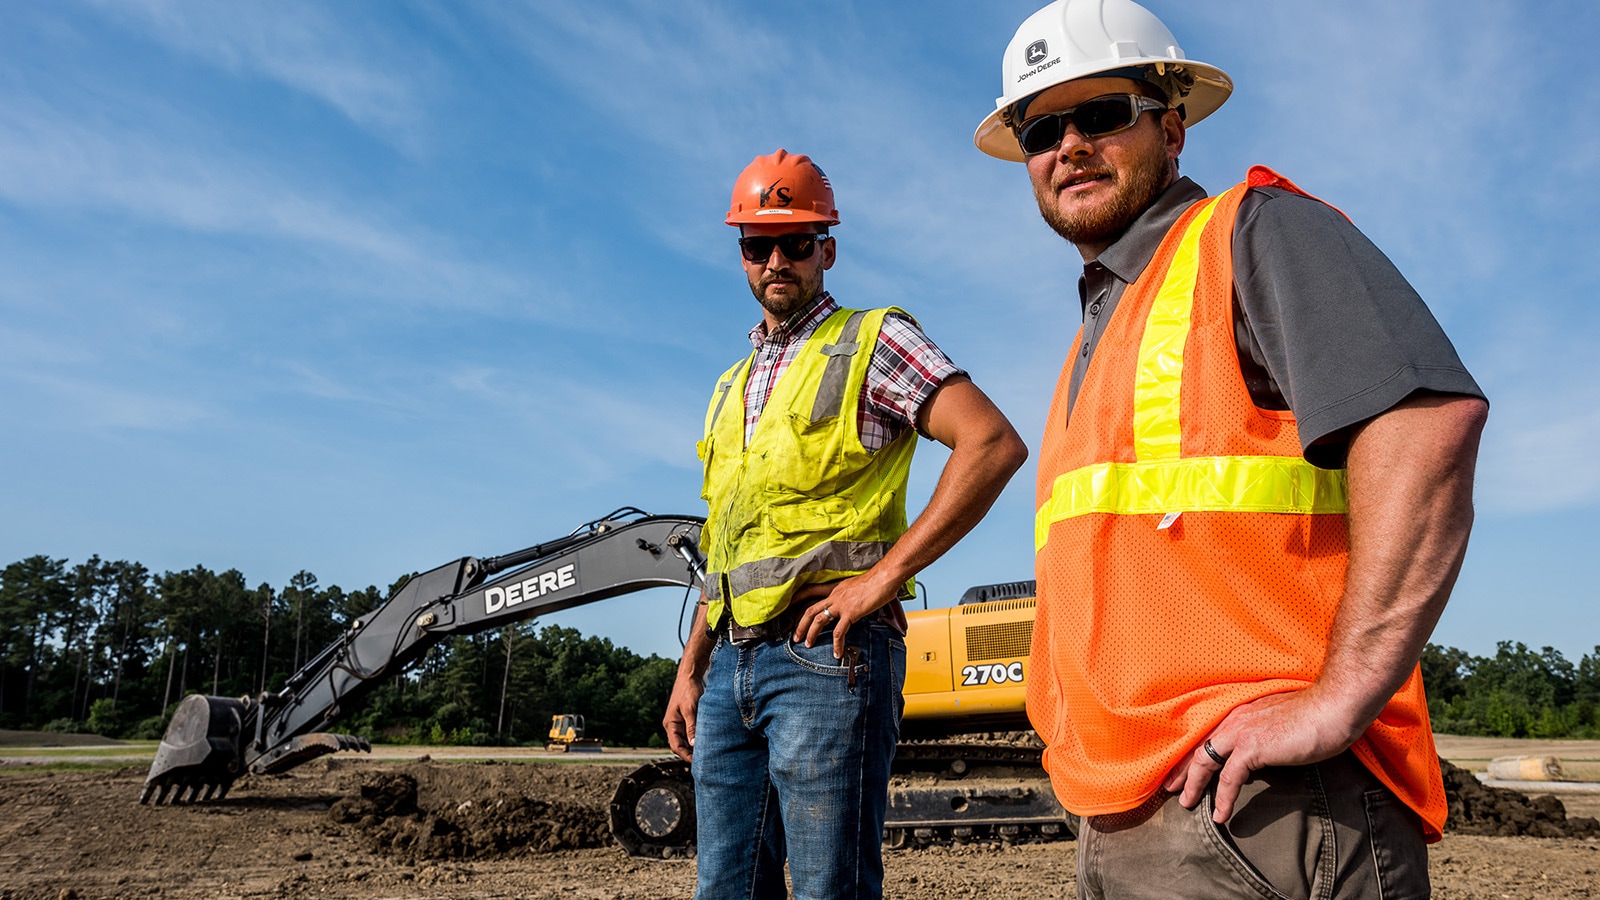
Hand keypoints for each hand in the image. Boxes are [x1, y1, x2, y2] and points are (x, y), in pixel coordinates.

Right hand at [662, 670, 703, 762]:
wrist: (690, 676)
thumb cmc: (688, 690)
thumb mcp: (690, 709)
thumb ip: (692, 726)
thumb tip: (694, 744)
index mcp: (670, 724)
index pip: (675, 746)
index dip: (685, 755)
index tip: (697, 762)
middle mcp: (673, 725)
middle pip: (680, 745)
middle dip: (690, 754)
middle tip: (704, 761)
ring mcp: (680, 722)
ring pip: (686, 740)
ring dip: (694, 746)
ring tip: (707, 753)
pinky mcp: (687, 719)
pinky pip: (691, 733)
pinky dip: (697, 738)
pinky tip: (707, 742)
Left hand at [790, 571, 899, 658]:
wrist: (885, 577)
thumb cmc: (877, 581)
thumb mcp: (858, 587)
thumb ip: (851, 596)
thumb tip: (853, 605)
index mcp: (836, 589)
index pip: (812, 591)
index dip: (798, 599)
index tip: (790, 606)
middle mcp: (835, 596)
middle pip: (810, 610)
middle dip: (801, 625)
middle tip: (796, 637)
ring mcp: (841, 604)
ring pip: (819, 620)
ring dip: (812, 634)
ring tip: (809, 645)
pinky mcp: (850, 613)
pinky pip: (839, 632)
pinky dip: (836, 644)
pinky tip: (837, 652)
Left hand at [1163, 689, 1365, 821]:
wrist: (1332, 707)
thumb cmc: (1315, 716)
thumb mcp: (1280, 724)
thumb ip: (1265, 735)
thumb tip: (1262, 752)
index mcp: (1241, 713)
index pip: (1208, 735)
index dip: (1192, 754)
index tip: (1181, 770)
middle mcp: (1235, 720)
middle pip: (1199, 747)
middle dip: (1182, 770)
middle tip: (1170, 788)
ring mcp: (1241, 732)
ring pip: (1205, 761)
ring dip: (1194, 785)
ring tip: (1187, 804)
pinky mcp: (1252, 747)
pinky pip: (1230, 778)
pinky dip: (1224, 798)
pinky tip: (1221, 815)